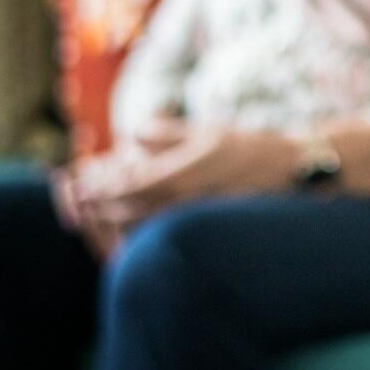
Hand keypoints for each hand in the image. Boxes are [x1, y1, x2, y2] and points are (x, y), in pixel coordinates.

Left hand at [52, 126, 301, 257]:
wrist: (294, 177)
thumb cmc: (251, 150)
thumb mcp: (206, 131)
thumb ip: (165, 134)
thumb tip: (133, 138)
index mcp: (181, 174)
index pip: (124, 183)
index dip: (96, 184)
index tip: (76, 180)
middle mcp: (184, 202)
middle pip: (125, 210)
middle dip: (95, 205)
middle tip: (74, 199)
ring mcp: (194, 222)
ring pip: (141, 228)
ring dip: (113, 221)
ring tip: (95, 213)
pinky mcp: (203, 235)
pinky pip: (162, 239)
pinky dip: (139, 234)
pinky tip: (131, 229)